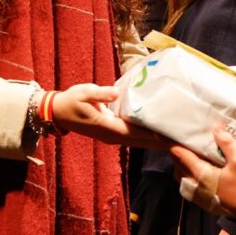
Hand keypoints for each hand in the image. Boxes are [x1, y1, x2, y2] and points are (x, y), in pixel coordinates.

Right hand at [51, 84, 167, 148]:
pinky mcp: (111, 133)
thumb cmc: (71, 100)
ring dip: (153, 141)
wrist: (58, 112)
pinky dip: (145, 137)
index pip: (133, 132)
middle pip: (139, 141)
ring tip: (172, 140)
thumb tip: (116, 93)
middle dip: (157, 142)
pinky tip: (156, 134)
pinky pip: (131, 137)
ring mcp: (111, 136)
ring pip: (136, 141)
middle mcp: (111, 136)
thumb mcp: (84, 92)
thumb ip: (101, 93)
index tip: (167, 136)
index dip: (150, 134)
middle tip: (178, 142)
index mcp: (106, 127)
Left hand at [170, 127, 235, 214]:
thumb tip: (216, 127)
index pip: (179, 154)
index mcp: (200, 172)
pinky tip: (196, 166)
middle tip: (177, 138)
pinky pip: (185, 182)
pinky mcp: (199, 198)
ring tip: (188, 152)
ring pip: (179, 173)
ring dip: (180, 162)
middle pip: (177, 163)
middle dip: (175, 150)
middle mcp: (193, 182)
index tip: (160, 134)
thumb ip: (227, 144)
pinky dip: (185, 172)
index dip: (169, 143)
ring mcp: (194, 192)